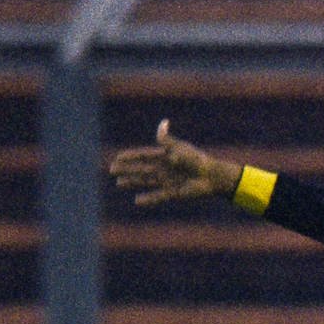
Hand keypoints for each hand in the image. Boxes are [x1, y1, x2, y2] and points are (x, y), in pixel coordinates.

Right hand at [108, 120, 243, 205]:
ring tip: (119, 183)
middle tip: (112, 170)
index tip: (118, 157)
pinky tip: (137, 201)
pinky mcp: (174, 193)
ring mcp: (168, 181)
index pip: (144, 156)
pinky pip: (158, 196)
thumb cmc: (197, 160)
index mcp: (165, 156)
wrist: (212, 176)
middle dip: (127, 170)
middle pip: (141, 169)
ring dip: (133, 182)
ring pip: (146, 181)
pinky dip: (148, 199)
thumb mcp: (181, 148)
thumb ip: (168, 140)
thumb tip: (163, 123)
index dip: (131, 157)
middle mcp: (164, 169)